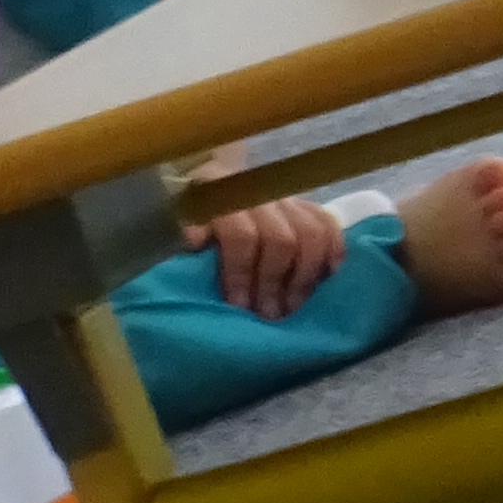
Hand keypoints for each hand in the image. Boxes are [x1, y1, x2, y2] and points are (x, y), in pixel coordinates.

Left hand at [187, 189, 345, 319]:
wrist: (203, 187)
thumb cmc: (183, 216)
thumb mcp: (170, 223)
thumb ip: (177, 232)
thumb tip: (192, 241)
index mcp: (217, 194)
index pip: (240, 235)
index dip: (240, 273)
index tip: (238, 306)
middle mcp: (257, 193)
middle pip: (280, 239)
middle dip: (273, 282)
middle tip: (268, 315)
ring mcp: (284, 197)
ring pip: (312, 233)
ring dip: (303, 276)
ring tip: (291, 307)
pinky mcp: (304, 204)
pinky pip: (329, 225)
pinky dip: (333, 252)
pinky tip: (327, 279)